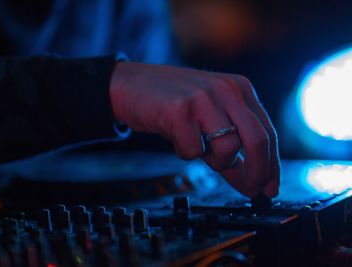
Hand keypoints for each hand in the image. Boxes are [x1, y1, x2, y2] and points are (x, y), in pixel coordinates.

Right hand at [109, 62, 279, 196]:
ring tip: (199, 149)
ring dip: (215, 161)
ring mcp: (203, 98)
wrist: (130, 85)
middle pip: (258, 141)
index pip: (267, 132)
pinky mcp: (180, 109)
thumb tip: (249, 179)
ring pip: (228, 147)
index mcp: (239, 89)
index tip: (269, 187)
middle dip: (258, 173)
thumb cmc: (171, 102)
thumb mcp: (209, 115)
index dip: (272, 165)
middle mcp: (226, 90)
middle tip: (251, 190)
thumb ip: (231, 142)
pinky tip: (177, 138)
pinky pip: (193, 150)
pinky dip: (186, 153)